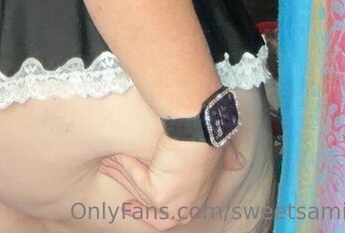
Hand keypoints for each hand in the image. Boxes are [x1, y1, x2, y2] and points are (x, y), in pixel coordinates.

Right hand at [98, 132, 244, 229]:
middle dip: (130, 196)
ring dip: (121, 173)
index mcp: (199, 201)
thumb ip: (228, 159)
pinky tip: (116, 155)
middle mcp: (186, 210)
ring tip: (106, 162)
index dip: (148, 212)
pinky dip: (125, 165)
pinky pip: (136, 179)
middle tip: (114, 184)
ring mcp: (172, 205)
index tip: (132, 204)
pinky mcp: (159, 195)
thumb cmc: (211, 136)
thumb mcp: (221, 152)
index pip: (169, 216)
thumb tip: (239, 162)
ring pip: (140, 190)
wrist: (201, 127)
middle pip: (150, 210)